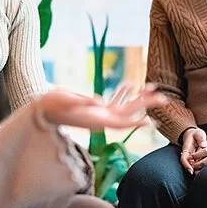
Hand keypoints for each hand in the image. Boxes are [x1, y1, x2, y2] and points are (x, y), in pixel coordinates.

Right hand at [40, 83, 165, 128]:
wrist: (42, 109)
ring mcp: (98, 114)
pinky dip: (122, 93)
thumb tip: (98, 100)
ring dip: (138, 98)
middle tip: (164, 98)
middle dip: (146, 105)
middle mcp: (101, 118)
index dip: (137, 123)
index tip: (152, 121)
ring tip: (152, 86)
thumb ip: (82, 100)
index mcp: (97, 119)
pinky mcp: (94, 108)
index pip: (121, 123)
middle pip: (129, 114)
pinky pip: (113, 102)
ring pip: (123, 107)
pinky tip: (129, 84)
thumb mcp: (66, 100)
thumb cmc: (52, 104)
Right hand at [179, 127, 206, 174]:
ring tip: (202, 174)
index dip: (186, 165)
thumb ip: (201, 139)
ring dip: (196, 170)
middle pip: (188, 164)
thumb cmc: (196, 134)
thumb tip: (204, 145)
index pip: (184, 158)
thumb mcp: (199, 133)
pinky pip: (197, 164)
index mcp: (186, 148)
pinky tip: (205, 170)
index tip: (191, 170)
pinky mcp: (196, 158)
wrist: (194, 134)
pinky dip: (200, 167)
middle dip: (192, 170)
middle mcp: (188, 154)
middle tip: (198, 175)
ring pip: (193, 165)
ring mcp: (192, 157)